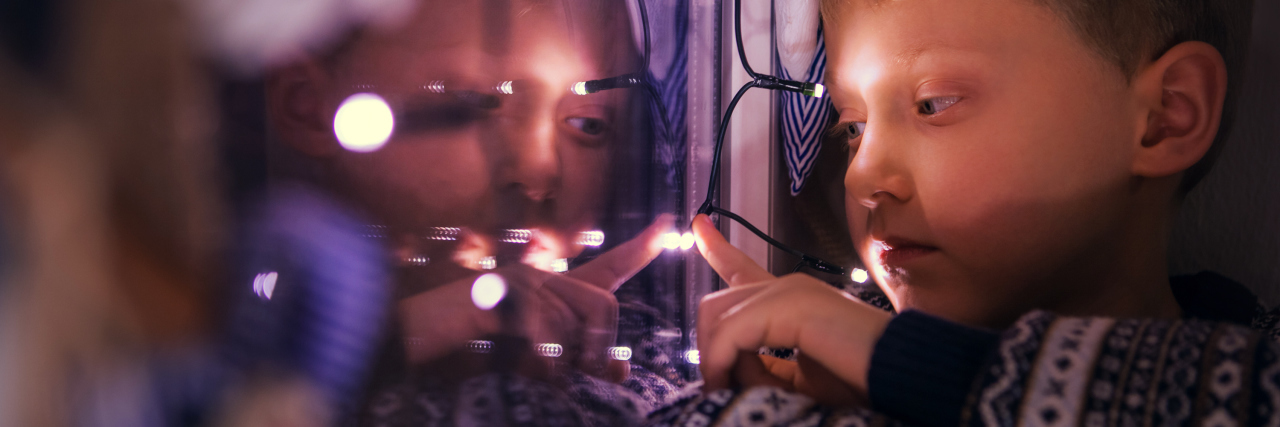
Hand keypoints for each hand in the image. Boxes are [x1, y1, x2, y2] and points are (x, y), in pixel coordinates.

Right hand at [398, 214, 673, 377]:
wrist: (414, 341)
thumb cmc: (476, 351)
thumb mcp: (539, 362)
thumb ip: (580, 361)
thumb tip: (624, 371)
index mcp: (553, 289)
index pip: (609, 268)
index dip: (641, 248)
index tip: (669, 223)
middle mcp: (543, 276)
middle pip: (605, 306)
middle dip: (598, 348)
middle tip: (569, 372)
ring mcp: (521, 281)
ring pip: (578, 322)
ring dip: (561, 358)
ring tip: (527, 365)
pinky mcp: (501, 294)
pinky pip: (544, 331)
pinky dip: (539, 360)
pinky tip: (520, 364)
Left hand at [693, 214, 890, 402]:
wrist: (900, 378)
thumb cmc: (860, 381)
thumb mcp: (798, 378)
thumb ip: (762, 367)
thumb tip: (726, 366)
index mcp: (791, 301)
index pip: (743, 267)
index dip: (716, 246)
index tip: (697, 225)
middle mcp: (788, 286)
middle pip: (716, 304)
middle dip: (708, 348)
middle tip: (720, 386)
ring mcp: (790, 290)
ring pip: (717, 316)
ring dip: (714, 360)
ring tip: (726, 390)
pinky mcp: (792, 305)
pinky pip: (731, 334)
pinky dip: (722, 363)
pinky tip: (730, 384)